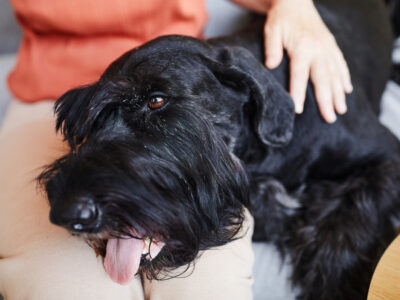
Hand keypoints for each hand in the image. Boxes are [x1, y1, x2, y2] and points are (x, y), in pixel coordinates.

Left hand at [264, 0, 352, 122]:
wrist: (296, 1)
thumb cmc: (281, 18)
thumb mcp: (272, 31)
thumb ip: (272, 49)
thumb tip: (270, 66)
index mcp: (302, 47)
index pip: (300, 75)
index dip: (299, 93)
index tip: (299, 111)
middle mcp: (318, 49)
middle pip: (323, 79)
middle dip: (327, 100)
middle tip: (330, 118)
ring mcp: (328, 47)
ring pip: (335, 74)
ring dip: (339, 93)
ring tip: (341, 110)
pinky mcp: (332, 45)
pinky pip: (341, 64)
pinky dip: (344, 77)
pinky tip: (347, 90)